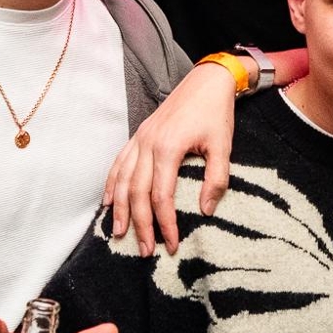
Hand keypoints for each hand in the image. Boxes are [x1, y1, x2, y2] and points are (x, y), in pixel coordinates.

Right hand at [104, 63, 236, 254]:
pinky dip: (111, 183)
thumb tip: (205, 211)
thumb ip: (216, 179)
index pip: (161, 196)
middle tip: (145, 250)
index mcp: (168, 148)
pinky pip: (119, 163)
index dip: (165, 223)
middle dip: (140, 224)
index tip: (172, 244)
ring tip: (118, 233)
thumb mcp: (223, 145)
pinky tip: (108, 201)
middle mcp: (148, 144)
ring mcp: (139, 139)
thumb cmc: (216, 113)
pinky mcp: (138, 135)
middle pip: (137, 193)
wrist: (206, 81)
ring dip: (120, 209)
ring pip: (122, 179)